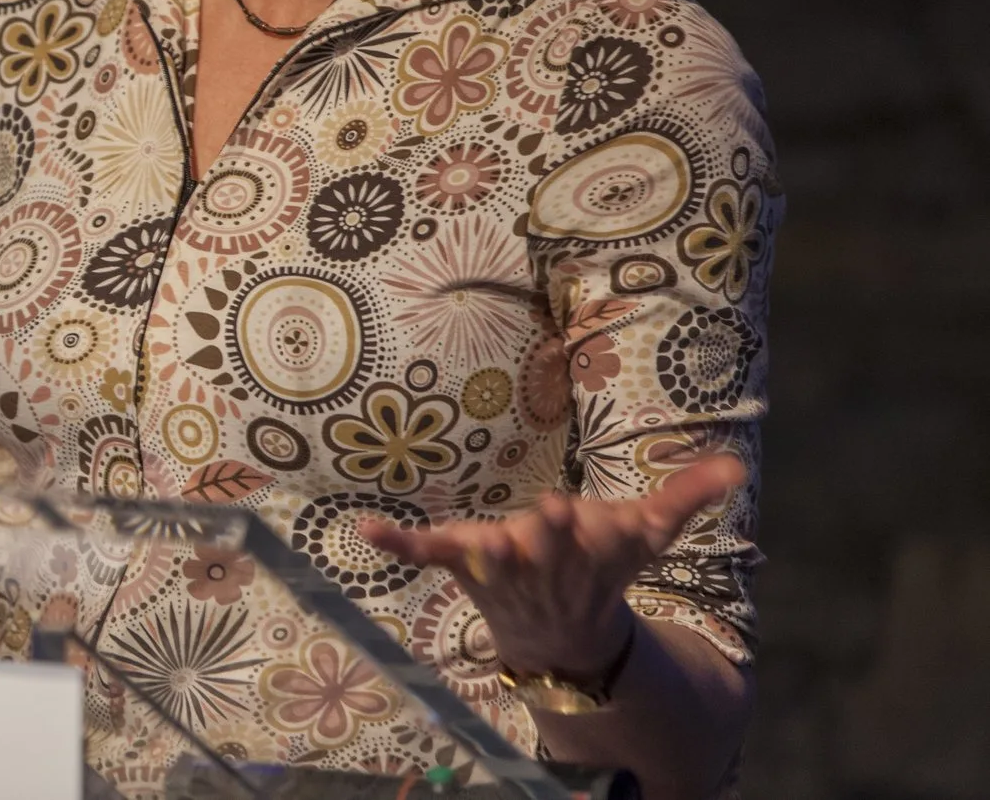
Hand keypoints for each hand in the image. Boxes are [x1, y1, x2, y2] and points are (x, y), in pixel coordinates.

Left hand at [355, 455, 744, 679]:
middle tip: (541, 515)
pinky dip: (396, 542)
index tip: (566, 508)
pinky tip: (364, 528)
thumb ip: (685, 497)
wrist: (565, 635)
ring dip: (475, 549)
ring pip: (487, 558)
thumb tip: (735, 466)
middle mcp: (542, 563)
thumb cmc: (603, 567)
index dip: (577, 528)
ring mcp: (499, 568)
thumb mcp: (646, 534)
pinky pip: (425, 554)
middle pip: (540, 548)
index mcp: (587, 552)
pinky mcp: (461, 564)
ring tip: (466, 539)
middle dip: (541, 537)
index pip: (586, 538)